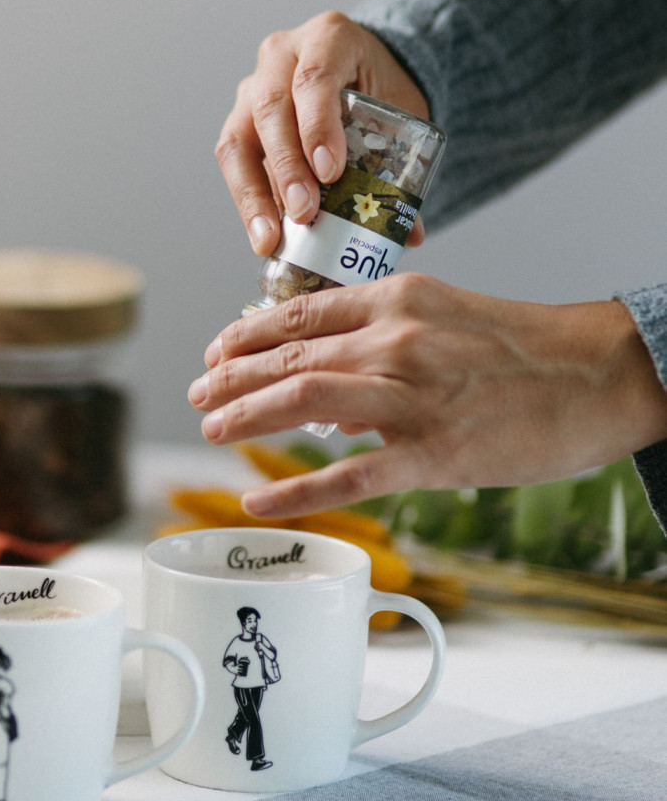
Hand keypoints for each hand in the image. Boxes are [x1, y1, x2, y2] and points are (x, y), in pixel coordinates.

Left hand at [188, 274, 666, 516]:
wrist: (601, 373)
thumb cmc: (523, 347)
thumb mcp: (444, 315)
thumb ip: (379, 341)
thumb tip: (324, 389)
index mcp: (396, 300)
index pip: (299, 312)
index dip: (245, 335)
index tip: (216, 352)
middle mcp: (394, 340)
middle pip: (288, 357)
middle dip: (230, 378)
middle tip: (198, 394)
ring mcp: (411, 396)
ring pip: (302, 400)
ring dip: (246, 416)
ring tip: (210, 430)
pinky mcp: (433, 452)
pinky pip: (349, 475)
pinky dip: (296, 490)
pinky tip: (258, 500)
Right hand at [215, 11, 430, 256]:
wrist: (362, 75)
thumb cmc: (380, 91)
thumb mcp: (401, 114)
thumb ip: (403, 166)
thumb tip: (410, 234)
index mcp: (329, 37)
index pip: (315, 78)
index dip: (318, 126)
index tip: (330, 172)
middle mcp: (281, 56)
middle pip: (271, 109)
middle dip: (286, 167)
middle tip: (304, 212)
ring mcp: (252, 88)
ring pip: (238, 140)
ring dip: (254, 194)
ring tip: (271, 239)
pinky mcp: (239, 121)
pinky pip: (233, 162)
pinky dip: (247, 202)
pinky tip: (263, 235)